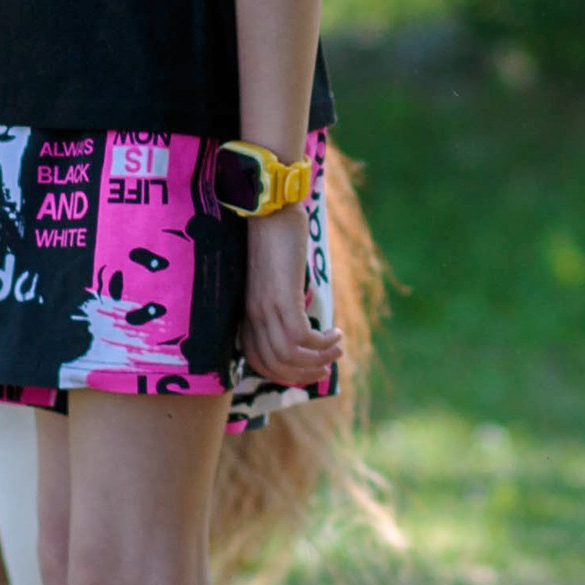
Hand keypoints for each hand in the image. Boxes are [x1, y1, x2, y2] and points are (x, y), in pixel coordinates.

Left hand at [241, 202, 342, 386]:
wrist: (268, 210)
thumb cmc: (273, 242)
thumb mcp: (274, 280)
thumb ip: (281, 302)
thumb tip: (301, 325)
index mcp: (247, 313)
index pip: (258, 361)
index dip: (285, 374)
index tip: (309, 370)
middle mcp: (253, 314)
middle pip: (274, 364)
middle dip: (304, 374)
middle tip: (327, 368)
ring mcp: (266, 307)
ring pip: (289, 354)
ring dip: (318, 358)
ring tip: (337, 349)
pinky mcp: (282, 296)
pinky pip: (302, 336)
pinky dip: (322, 341)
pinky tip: (335, 331)